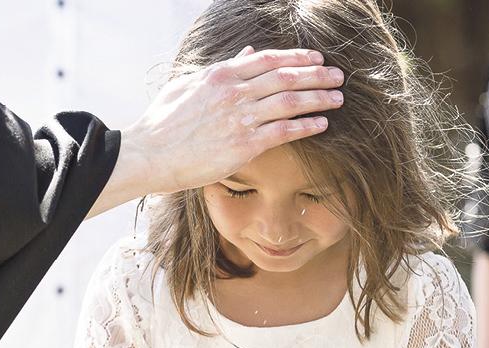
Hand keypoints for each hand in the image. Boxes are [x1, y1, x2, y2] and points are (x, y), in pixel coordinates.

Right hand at [90, 46, 344, 216]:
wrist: (150, 154)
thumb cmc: (162, 122)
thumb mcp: (187, 85)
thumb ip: (220, 68)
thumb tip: (247, 53)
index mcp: (221, 74)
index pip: (269, 59)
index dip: (297, 58)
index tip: (317, 59)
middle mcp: (234, 92)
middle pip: (286, 77)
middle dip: (317, 75)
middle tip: (339, 77)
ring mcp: (241, 118)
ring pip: (291, 101)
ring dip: (319, 98)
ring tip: (338, 98)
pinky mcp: (244, 144)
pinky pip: (285, 131)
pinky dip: (306, 125)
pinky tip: (322, 124)